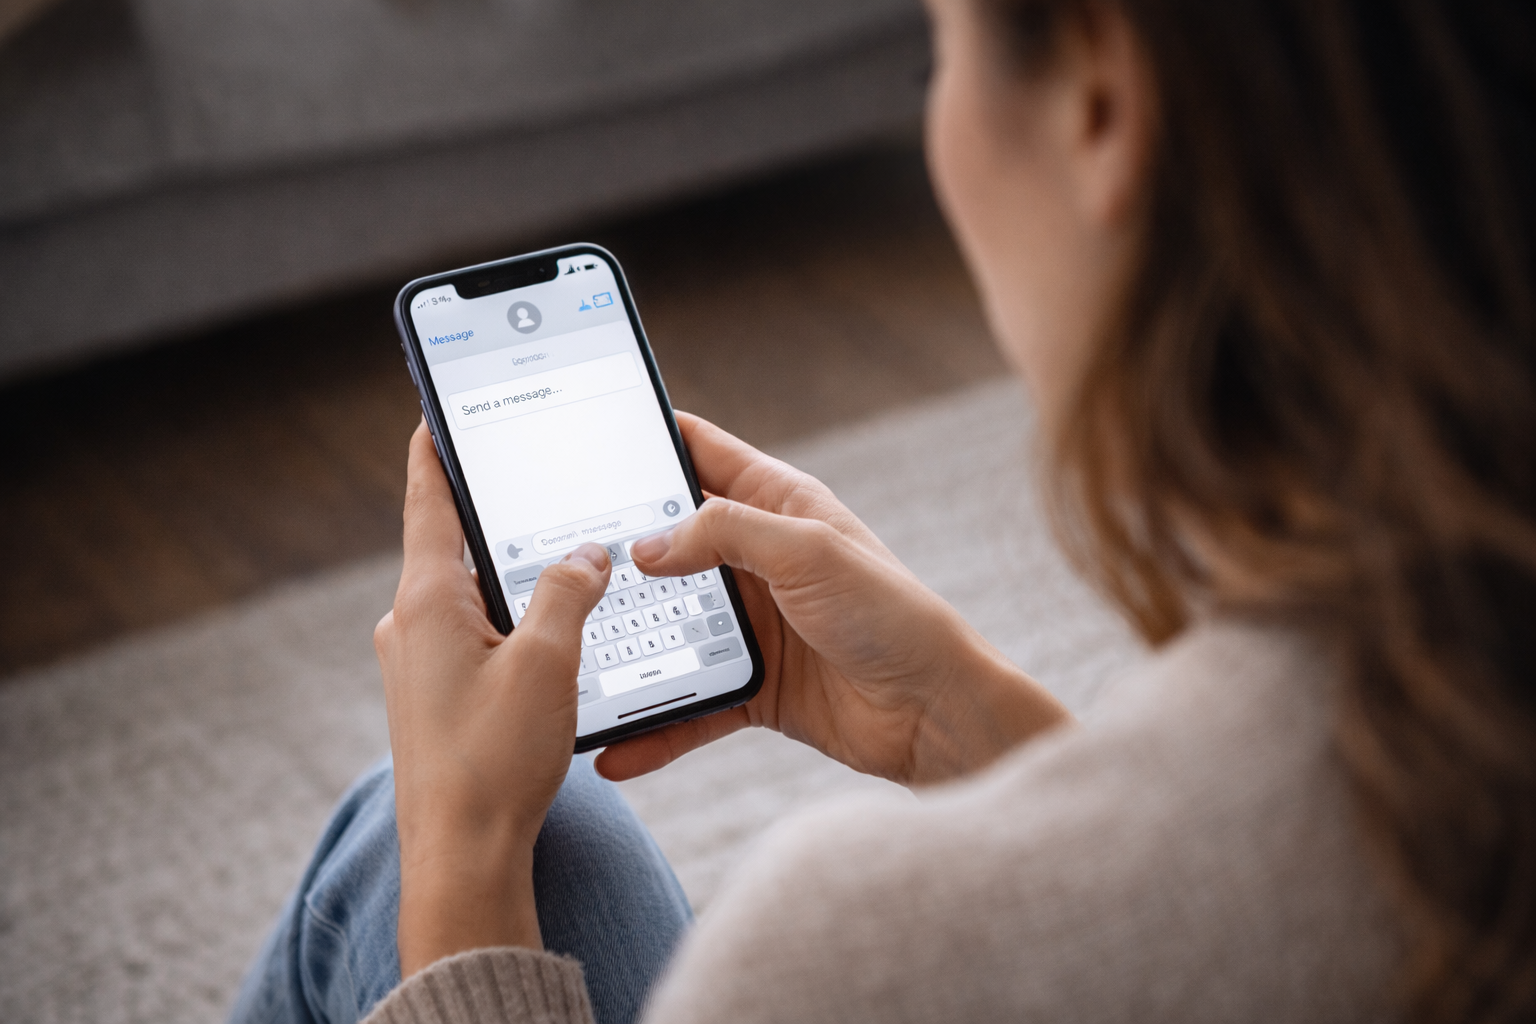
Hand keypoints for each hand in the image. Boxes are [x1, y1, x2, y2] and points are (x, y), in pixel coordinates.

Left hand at [374, 421, 610, 976]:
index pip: (428, 500)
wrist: (461, 856)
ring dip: (512, 580)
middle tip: (539, 485)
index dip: (436, 450)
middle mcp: (410, 625)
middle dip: (498, 518)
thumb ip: (570, 592)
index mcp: (427, 601)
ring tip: (566, 567)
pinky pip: (474, 638)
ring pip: (471, 597)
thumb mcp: (549, 663)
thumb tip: (587, 554)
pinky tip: (551, 641)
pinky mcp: (432, 698)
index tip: (438, 410)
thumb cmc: (495, 761)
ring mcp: (417, 665)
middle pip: (455, 546)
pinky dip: (509, 624)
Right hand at [594, 413, 1071, 786]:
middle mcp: (760, 559)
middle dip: (616, 550)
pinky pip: (692, 702)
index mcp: (779, 505)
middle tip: (551, 555)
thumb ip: (724, 534)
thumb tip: (646, 544)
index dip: (648, 439)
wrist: (936, 712)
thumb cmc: (892, 615)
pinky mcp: (755, 685)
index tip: (586, 441)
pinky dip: (657, 726)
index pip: (700, 453)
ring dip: (628, 642)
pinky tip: (616, 748)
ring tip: (569, 650)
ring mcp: (755, 624)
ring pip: (672, 624)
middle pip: (670, 542)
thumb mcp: (807, 552)